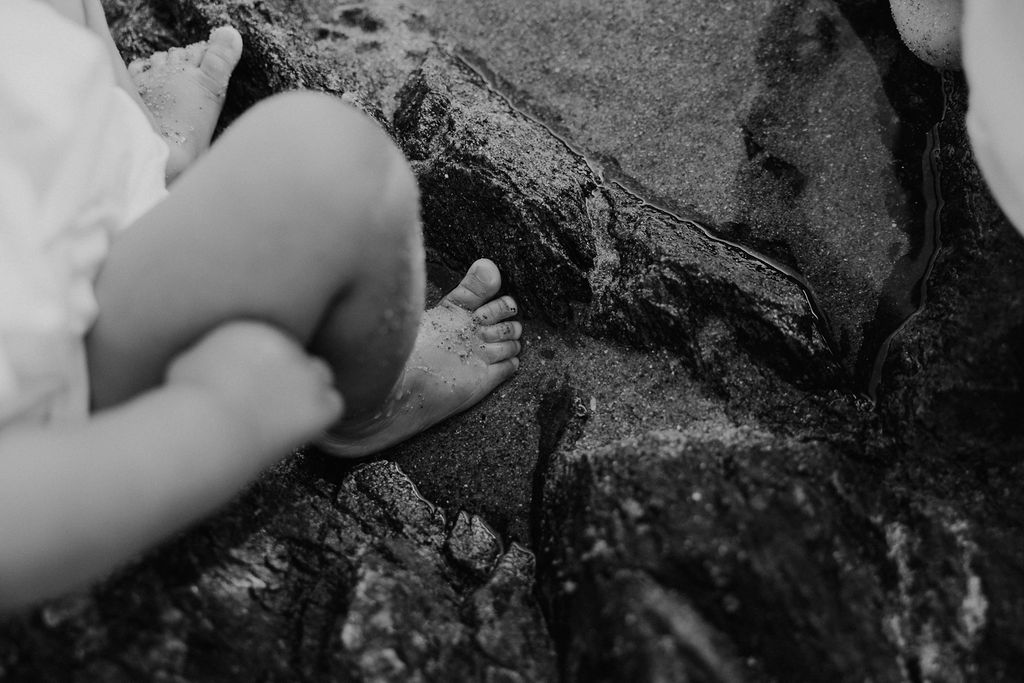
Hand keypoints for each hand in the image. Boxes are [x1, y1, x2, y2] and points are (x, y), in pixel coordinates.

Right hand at [166, 321, 342, 453]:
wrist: (204, 431)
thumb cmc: (185, 407)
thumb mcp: (185, 364)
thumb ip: (207, 353)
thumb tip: (207, 358)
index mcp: (254, 328)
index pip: (276, 342)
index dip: (268, 367)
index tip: (256, 387)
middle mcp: (286, 343)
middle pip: (299, 356)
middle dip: (289, 377)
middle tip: (273, 402)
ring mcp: (306, 372)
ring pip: (320, 377)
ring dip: (308, 393)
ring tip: (284, 416)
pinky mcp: (319, 401)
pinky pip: (333, 405)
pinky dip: (319, 417)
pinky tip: (297, 428)